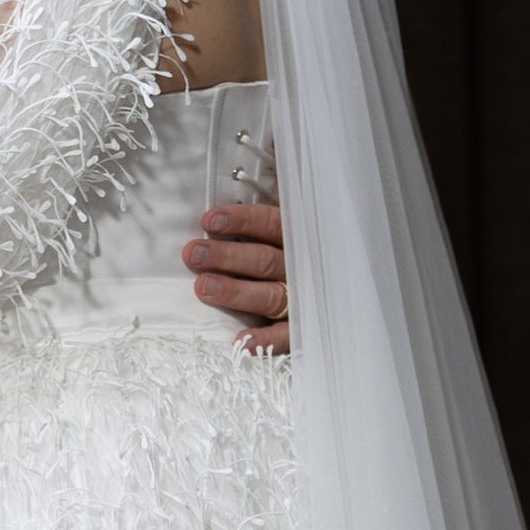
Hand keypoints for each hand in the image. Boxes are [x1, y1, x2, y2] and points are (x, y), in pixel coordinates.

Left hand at [183, 198, 289, 353]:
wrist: (336, 294)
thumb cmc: (290, 257)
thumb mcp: (282, 231)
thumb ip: (263, 218)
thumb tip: (239, 190)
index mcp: (295, 239)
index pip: (271, 224)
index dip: (241, 221)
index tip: (210, 221)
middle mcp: (300, 268)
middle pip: (264, 260)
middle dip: (227, 256)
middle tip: (194, 254)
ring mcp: (302, 300)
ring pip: (270, 295)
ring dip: (236, 292)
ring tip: (204, 287)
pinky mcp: (301, 329)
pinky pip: (287, 336)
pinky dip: (266, 340)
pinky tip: (241, 340)